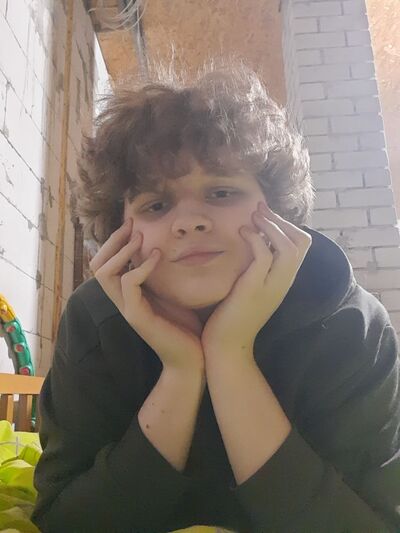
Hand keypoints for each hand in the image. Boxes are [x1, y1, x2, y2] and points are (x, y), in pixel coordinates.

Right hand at [90, 218, 204, 372]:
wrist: (194, 358)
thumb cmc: (186, 326)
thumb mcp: (172, 293)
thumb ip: (162, 275)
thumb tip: (167, 247)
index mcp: (128, 295)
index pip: (106, 264)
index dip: (115, 242)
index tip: (132, 224)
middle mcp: (122, 301)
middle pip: (97, 265)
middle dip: (112, 241)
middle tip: (131, 224)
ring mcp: (127, 309)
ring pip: (104, 273)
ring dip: (121, 250)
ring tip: (139, 237)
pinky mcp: (138, 317)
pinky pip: (129, 284)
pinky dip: (141, 266)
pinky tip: (157, 255)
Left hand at [201, 201, 311, 360]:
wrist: (226, 346)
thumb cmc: (233, 316)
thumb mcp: (250, 288)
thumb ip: (256, 269)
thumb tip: (253, 245)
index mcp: (283, 282)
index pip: (301, 246)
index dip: (286, 226)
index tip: (265, 216)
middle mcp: (283, 283)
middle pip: (301, 243)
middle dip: (281, 220)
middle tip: (260, 210)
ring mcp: (271, 287)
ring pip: (289, 247)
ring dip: (271, 226)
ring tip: (254, 216)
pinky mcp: (254, 289)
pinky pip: (264, 256)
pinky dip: (256, 238)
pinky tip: (243, 232)